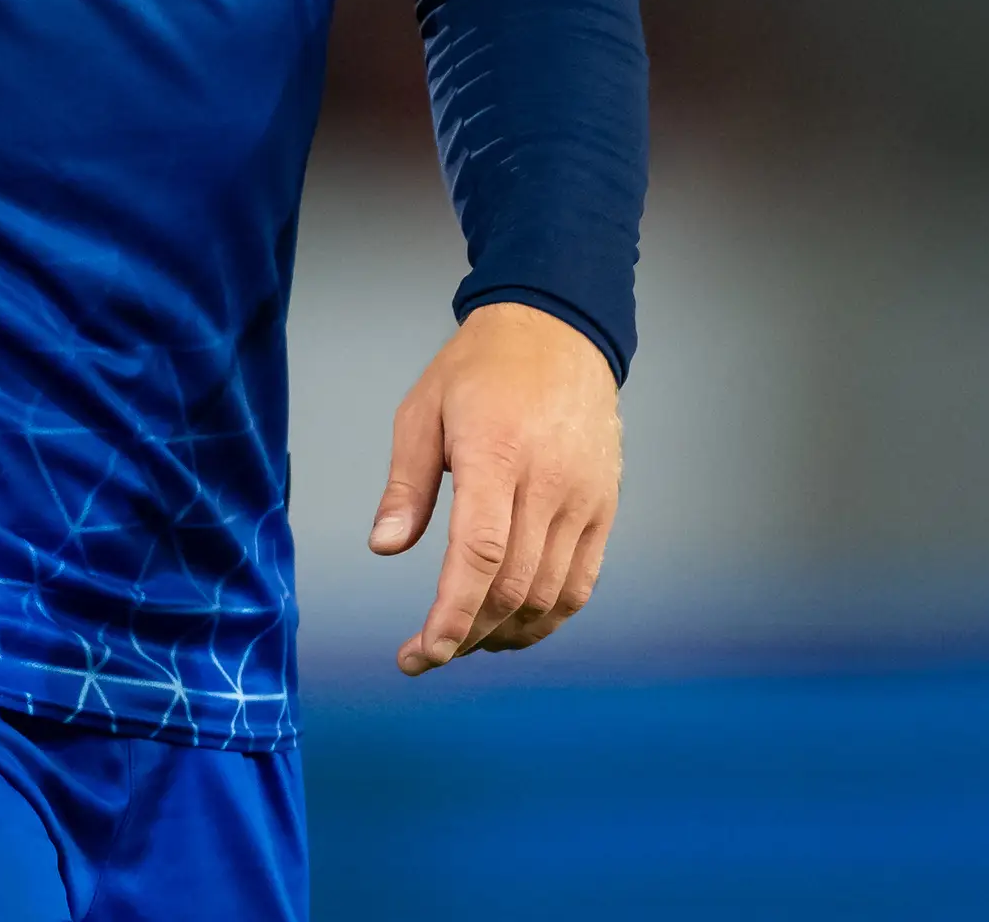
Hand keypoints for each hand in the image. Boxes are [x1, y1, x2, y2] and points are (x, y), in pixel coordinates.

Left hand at [368, 300, 621, 673]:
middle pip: (511, 586)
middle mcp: (548, 484)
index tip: (424, 652)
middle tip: (425, 653)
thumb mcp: (422, 410)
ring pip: (547, 594)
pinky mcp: (603, 509)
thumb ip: (406, 484)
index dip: (452, 613)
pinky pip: (580, 583)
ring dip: (504, 633)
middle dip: (465, 634)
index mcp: (496, 455)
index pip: (478, 554)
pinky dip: (547, 617)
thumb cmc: (480, 371)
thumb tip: (384, 546)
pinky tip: (512, 628)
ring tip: (462, 641)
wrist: (558, 335)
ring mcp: (583, 500)